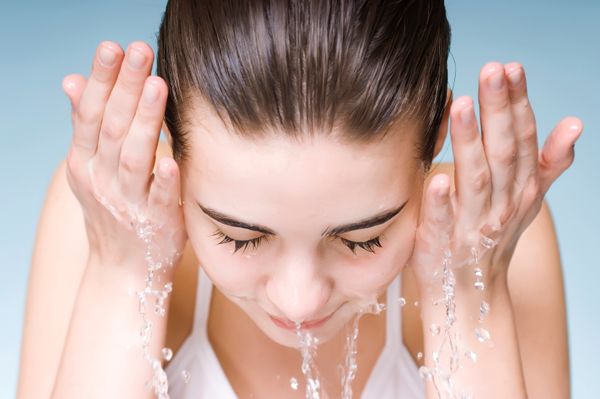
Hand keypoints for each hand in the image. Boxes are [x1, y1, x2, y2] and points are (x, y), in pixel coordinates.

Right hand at [62, 41, 185, 270]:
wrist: (124, 270)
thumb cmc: (114, 211)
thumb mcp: (91, 170)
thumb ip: (88, 127)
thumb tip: (73, 81)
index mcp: (84, 163)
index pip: (89, 114)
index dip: (100, 80)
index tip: (113, 47)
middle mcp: (101, 181)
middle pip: (111, 127)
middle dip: (124, 86)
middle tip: (140, 49)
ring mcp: (128, 204)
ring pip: (133, 157)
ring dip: (144, 121)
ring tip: (158, 86)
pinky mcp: (156, 224)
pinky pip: (159, 200)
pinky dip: (164, 180)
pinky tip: (171, 157)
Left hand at [408, 61, 582, 292]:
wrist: (471, 291)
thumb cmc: (495, 235)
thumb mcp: (529, 199)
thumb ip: (549, 162)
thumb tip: (576, 122)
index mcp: (520, 188)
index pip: (522, 139)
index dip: (517, 103)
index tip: (510, 68)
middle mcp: (501, 205)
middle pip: (503, 152)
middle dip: (498, 110)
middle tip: (491, 70)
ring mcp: (473, 226)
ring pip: (475, 181)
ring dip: (469, 143)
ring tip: (461, 106)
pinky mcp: (441, 244)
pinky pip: (442, 223)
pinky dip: (440, 204)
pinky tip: (435, 180)